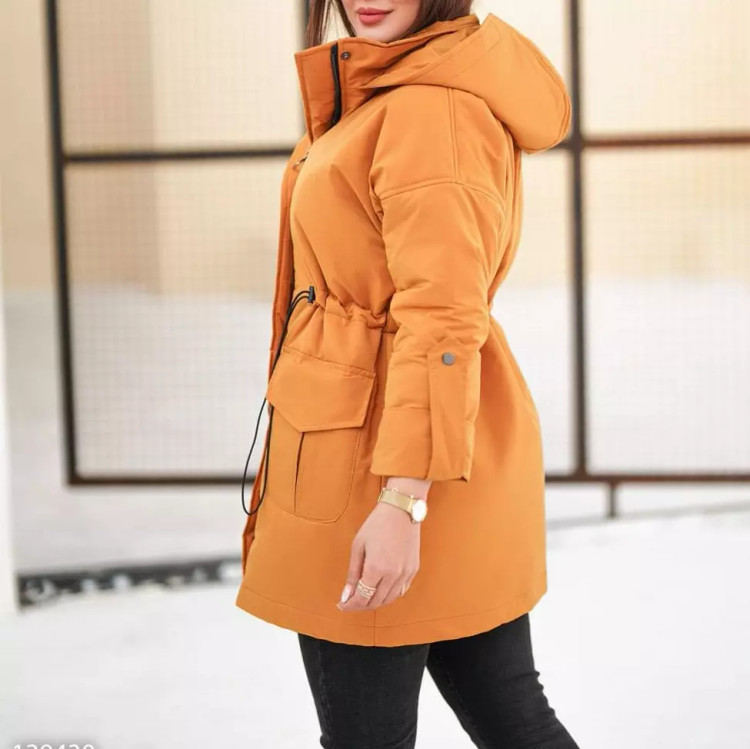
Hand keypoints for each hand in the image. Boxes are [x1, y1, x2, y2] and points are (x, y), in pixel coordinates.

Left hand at [337, 477, 429, 611]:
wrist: (401, 510)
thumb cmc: (377, 524)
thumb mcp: (358, 546)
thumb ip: (353, 573)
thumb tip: (346, 596)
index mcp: (376, 569)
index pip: (362, 598)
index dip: (350, 605)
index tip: (342, 605)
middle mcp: (393, 575)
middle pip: (376, 602)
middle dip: (361, 605)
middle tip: (351, 601)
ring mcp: (405, 573)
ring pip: (389, 599)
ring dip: (375, 602)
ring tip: (364, 596)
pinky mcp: (413, 569)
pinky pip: (401, 590)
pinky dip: (389, 595)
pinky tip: (381, 589)